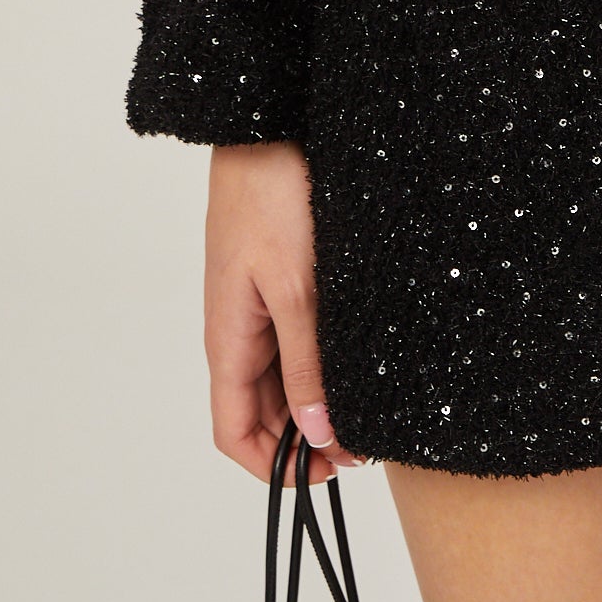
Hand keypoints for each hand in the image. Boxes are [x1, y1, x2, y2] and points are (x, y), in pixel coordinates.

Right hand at [203, 141, 359, 483]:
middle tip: (366, 445)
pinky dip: (324, 362)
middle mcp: (239, 330)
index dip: (273, 466)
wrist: (269, 126)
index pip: (234, 432)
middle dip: (306, 438)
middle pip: (263, 411)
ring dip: (318, 401)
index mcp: (229, 340)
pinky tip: (361, 363)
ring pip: (283, 376)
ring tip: (371, 410)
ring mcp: (260, 305)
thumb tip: (314, 436)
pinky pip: (297, 338)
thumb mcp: (299, 291)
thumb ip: (307, 366)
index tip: (325, 476)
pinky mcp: (282, 280)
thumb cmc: (272, 197)